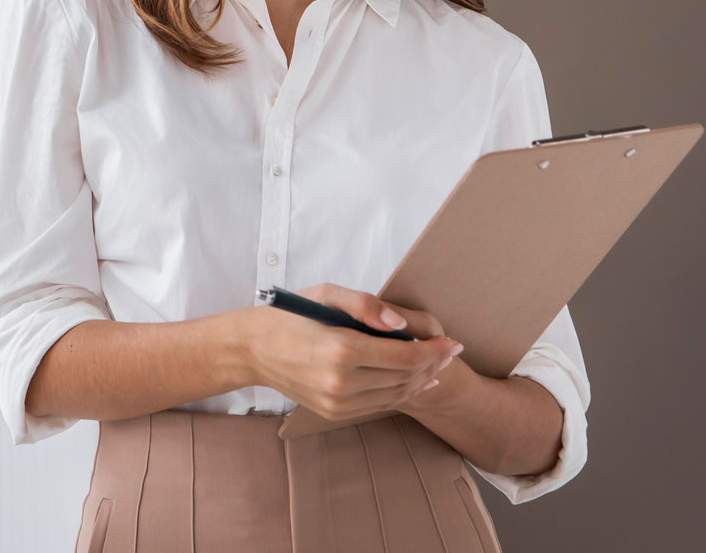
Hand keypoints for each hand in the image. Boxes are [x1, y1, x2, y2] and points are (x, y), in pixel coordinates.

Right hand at [237, 282, 463, 421]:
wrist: (252, 349)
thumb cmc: (290, 315)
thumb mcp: (326, 294)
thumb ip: (366, 304)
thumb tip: (400, 323)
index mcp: (341, 349)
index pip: (405, 356)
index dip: (435, 350)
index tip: (453, 341)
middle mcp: (340, 382)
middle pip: (405, 378)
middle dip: (433, 363)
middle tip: (450, 350)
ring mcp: (337, 402)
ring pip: (396, 395)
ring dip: (421, 380)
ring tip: (436, 365)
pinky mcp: (334, 412)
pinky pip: (379, 405)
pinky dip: (400, 393)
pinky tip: (412, 381)